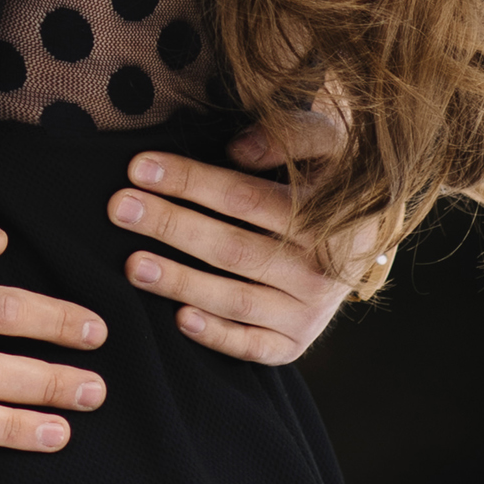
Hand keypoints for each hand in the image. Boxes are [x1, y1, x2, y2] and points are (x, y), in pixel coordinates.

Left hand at [106, 111, 362, 362]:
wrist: (362, 229)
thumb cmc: (329, 172)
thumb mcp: (324, 140)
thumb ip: (287, 135)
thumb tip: (237, 150)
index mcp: (326, 217)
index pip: (246, 198)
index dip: (191, 182)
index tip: (140, 168)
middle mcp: (320, 270)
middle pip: (233, 249)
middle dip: (171, 226)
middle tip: (120, 209)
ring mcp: (310, 312)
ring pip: (236, 299)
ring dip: (181, 282)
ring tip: (133, 265)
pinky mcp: (295, 342)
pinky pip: (254, 347)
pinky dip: (218, 336)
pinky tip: (179, 319)